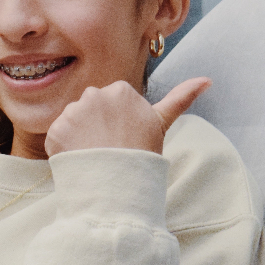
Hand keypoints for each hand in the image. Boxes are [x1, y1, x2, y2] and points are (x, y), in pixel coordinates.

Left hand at [43, 77, 211, 156]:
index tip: (124, 136)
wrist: (119, 184)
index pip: (111, 101)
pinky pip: (58, 136)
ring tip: (95, 155)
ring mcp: (74, 111)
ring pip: (73, 122)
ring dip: (79, 136)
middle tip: (109, 148)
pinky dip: (64, 149)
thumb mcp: (161, 123)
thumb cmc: (143, 154)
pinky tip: (79, 159)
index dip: (116, 121)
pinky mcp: (56, 129)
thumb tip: (208, 80)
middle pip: (90, 108)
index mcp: (121, 89)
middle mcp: (95, 94)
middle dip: (96, 125)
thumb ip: (181, 98)